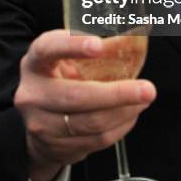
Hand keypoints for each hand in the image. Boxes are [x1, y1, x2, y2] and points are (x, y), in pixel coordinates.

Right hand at [14, 30, 155, 180]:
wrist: (35, 121)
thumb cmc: (58, 78)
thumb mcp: (66, 58)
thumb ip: (94, 48)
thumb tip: (138, 33)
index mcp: (35, 62)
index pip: (48, 49)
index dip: (72, 46)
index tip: (98, 45)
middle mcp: (33, 93)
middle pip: (76, 96)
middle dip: (117, 93)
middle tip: (147, 89)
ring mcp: (41, 124)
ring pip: (91, 123)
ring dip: (124, 112)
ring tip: (143, 99)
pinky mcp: (55, 147)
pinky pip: (96, 140)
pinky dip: (120, 127)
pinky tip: (130, 114)